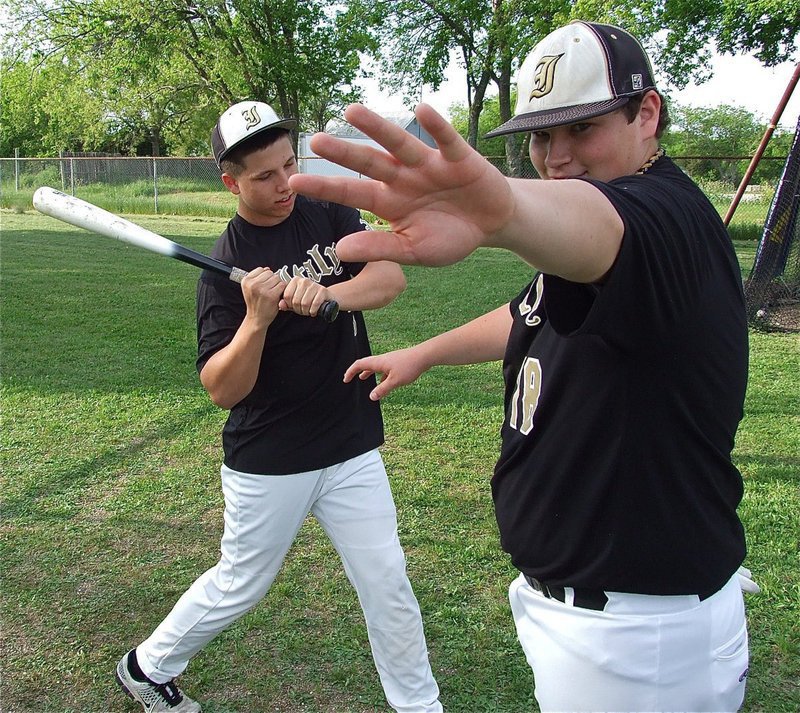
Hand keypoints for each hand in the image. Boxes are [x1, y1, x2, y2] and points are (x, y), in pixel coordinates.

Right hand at [240, 267, 284, 327]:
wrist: (257, 318)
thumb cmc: (255, 303)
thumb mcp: (250, 288)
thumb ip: (257, 277)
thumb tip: (267, 268)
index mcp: (246, 281)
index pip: (261, 269)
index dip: (265, 277)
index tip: (263, 285)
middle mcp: (252, 284)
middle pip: (270, 273)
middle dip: (272, 280)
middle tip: (269, 290)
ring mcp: (262, 289)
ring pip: (277, 278)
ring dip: (277, 284)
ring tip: (273, 292)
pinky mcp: (271, 295)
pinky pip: (282, 285)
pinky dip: (282, 290)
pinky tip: (277, 295)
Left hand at [280, 276, 332, 316]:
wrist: (326, 299)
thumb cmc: (308, 300)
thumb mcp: (294, 302)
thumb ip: (286, 303)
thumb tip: (280, 305)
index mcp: (295, 280)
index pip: (287, 296)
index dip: (289, 305)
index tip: (294, 307)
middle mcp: (304, 280)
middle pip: (296, 301)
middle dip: (299, 309)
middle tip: (303, 310)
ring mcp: (314, 284)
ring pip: (305, 303)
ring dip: (306, 311)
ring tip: (308, 310)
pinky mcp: (323, 290)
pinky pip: (315, 304)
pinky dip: (313, 311)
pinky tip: (314, 311)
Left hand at [288, 103, 514, 266]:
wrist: (490, 224)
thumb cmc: (449, 236)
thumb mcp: (413, 250)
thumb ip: (380, 248)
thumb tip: (341, 250)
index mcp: (388, 202)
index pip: (351, 192)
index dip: (324, 188)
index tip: (293, 184)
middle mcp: (402, 178)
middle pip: (369, 162)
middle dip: (344, 153)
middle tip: (315, 141)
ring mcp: (428, 165)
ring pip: (399, 144)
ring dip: (377, 128)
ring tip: (351, 112)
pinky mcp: (458, 158)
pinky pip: (445, 140)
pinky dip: (436, 126)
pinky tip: (421, 110)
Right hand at [344, 347, 428, 400]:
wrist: (424, 356)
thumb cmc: (409, 367)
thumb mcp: (394, 381)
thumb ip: (382, 389)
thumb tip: (371, 397)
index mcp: (378, 362)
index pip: (359, 365)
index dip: (350, 371)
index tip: (345, 379)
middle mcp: (382, 360)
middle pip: (365, 364)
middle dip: (357, 371)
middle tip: (350, 378)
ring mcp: (390, 360)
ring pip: (375, 366)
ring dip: (368, 373)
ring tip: (363, 379)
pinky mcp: (397, 362)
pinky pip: (384, 369)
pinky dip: (380, 375)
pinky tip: (384, 382)